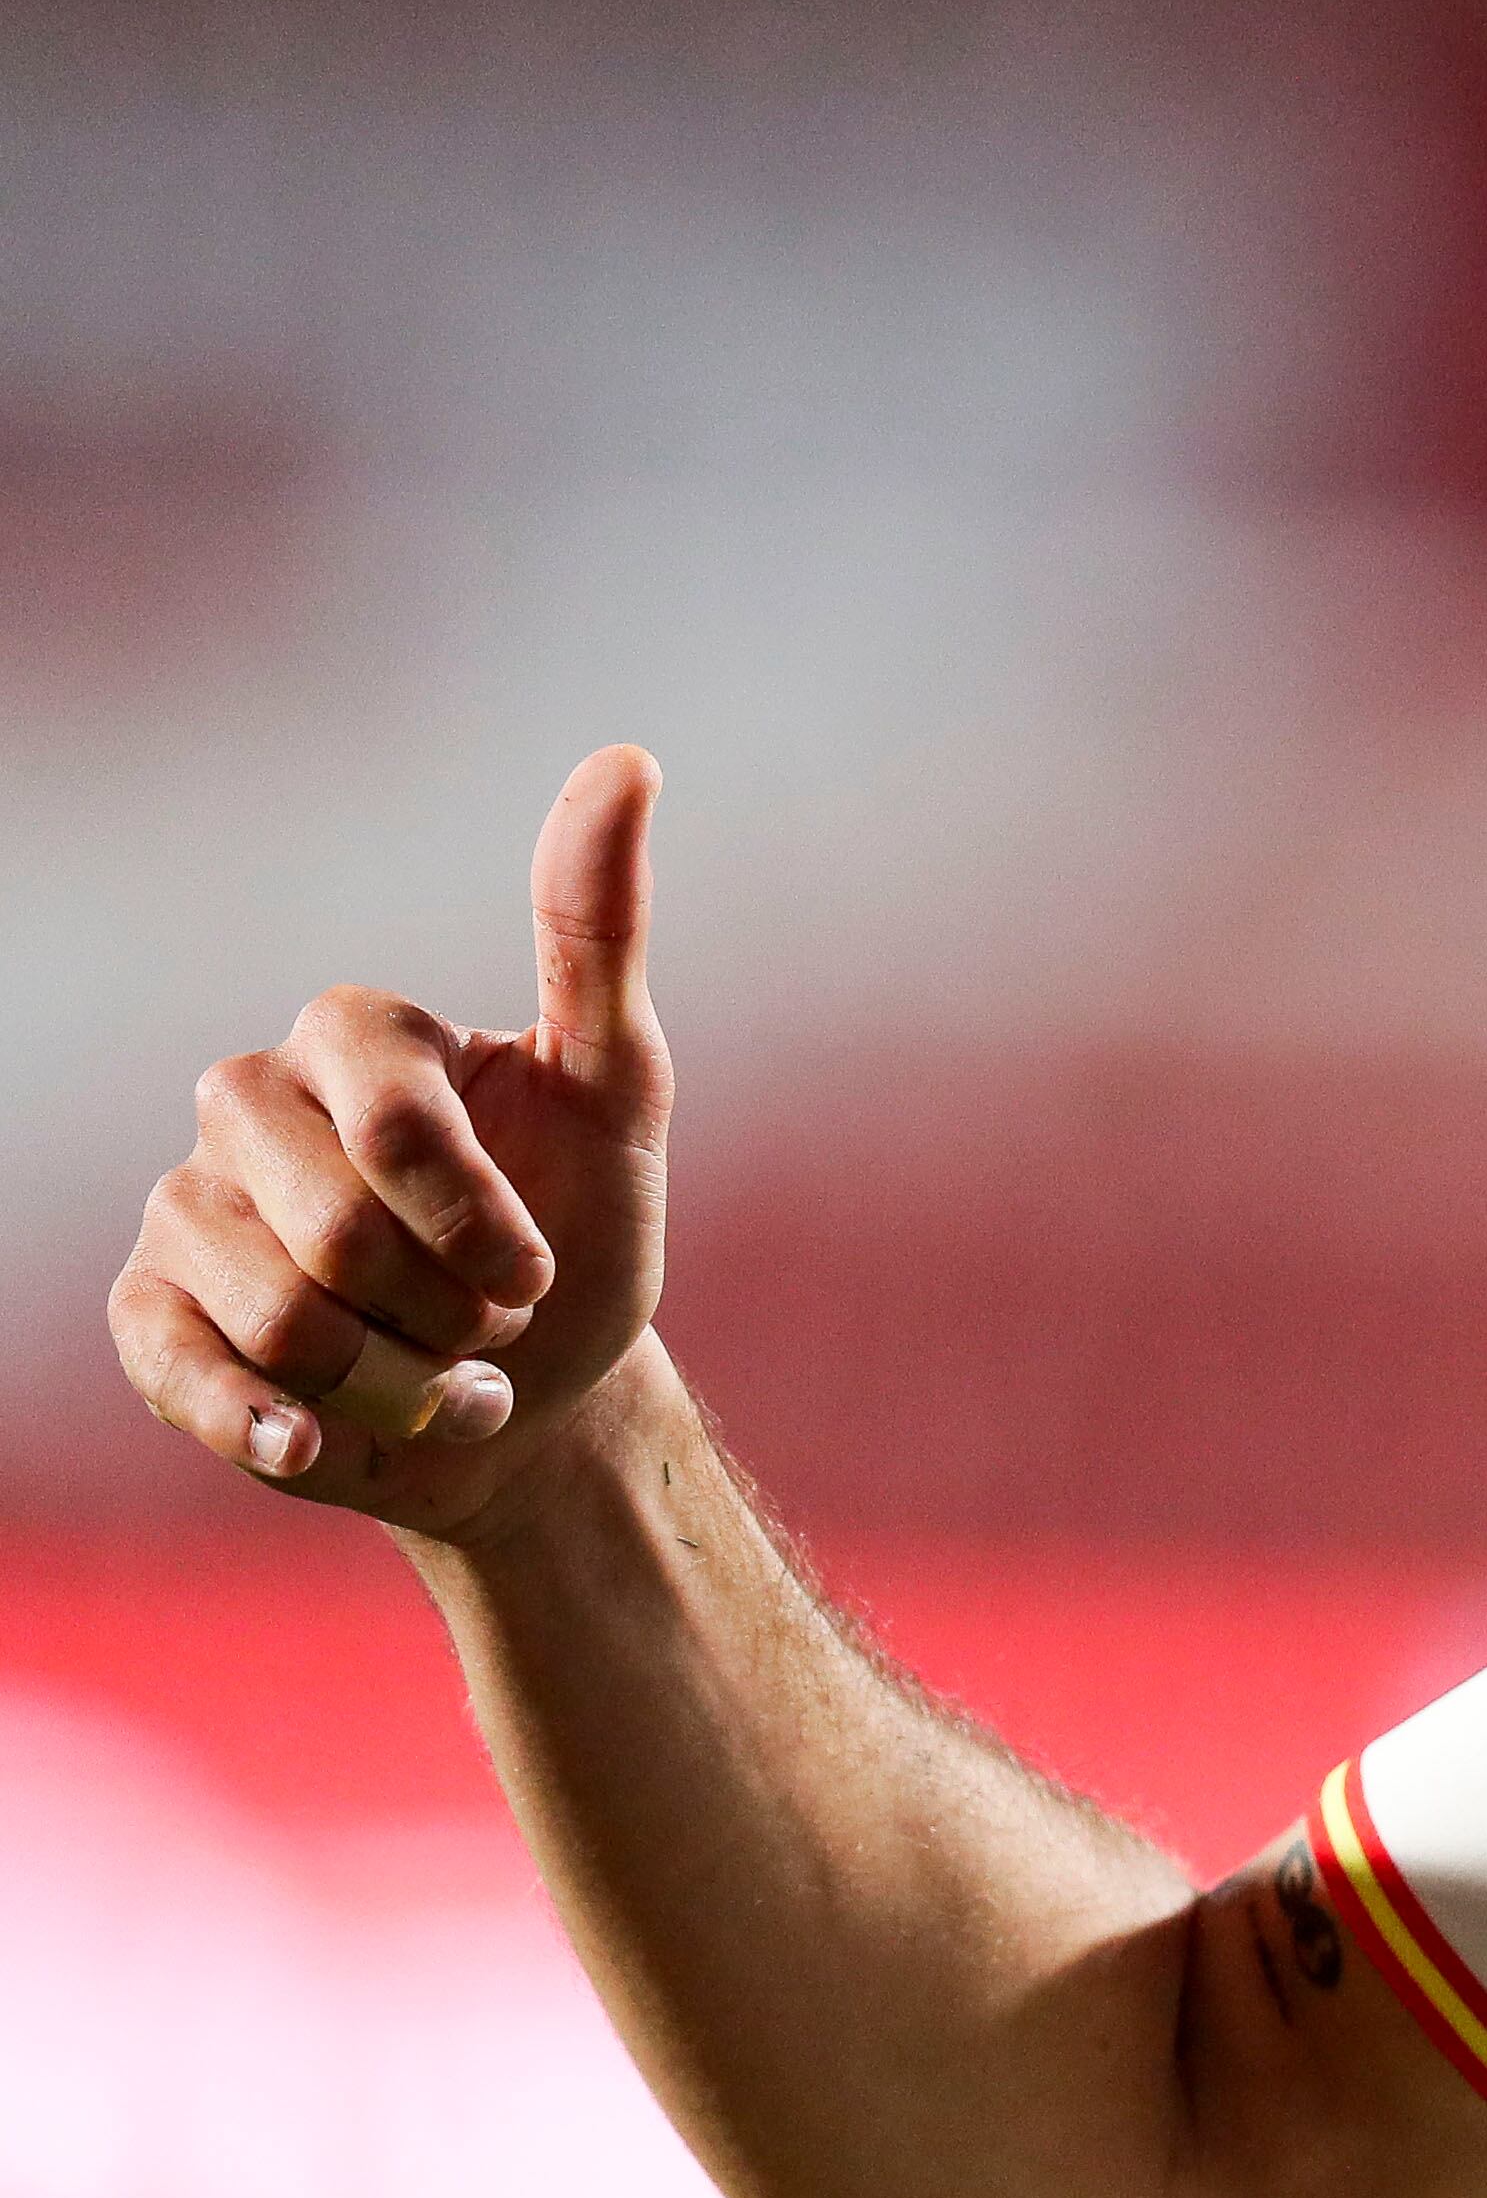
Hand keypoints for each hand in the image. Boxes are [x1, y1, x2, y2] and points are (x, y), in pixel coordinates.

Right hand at [112, 746, 676, 1544]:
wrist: (531, 1396)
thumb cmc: (578, 1234)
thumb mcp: (616, 1091)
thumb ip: (599, 932)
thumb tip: (625, 757)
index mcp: (353, 1036)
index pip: (395, 1121)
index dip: (477, 1219)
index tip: (537, 1263)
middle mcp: (249, 1103)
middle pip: (338, 1231)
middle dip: (447, 1308)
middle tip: (484, 1317)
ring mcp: (188, 1207)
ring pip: (278, 1318)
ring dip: (395, 1379)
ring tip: (433, 1368)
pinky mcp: (150, 1314)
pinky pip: (191, 1376)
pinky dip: (281, 1428)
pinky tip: (323, 1440)